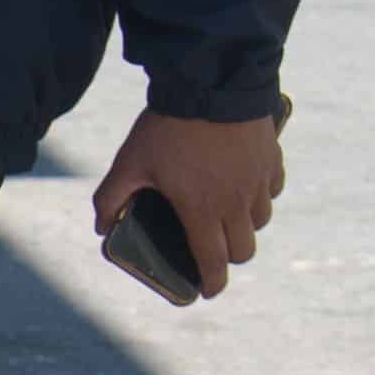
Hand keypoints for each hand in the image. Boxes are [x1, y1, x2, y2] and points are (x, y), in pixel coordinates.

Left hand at [94, 105, 283, 297]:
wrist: (212, 83)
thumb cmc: (167, 128)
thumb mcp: (129, 163)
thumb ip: (110, 198)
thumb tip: (101, 227)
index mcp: (202, 210)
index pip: (214, 261)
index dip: (212, 283)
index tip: (208, 291)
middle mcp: (237, 202)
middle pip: (244, 249)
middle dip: (229, 257)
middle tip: (212, 251)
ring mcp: (259, 180)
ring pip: (261, 220)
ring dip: (244, 225)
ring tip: (223, 215)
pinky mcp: (272, 158)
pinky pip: (273, 189)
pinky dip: (261, 195)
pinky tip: (243, 185)